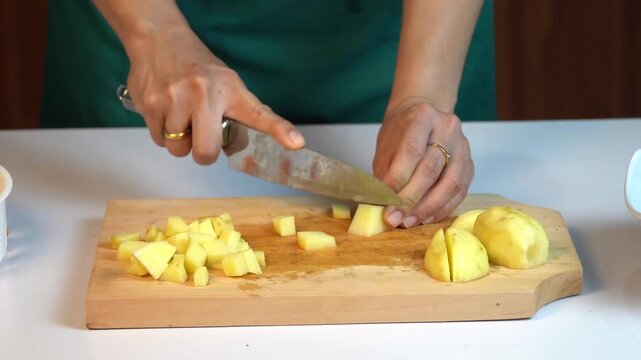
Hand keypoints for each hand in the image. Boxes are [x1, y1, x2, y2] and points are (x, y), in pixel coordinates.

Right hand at [126, 26, 303, 164]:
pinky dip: (162, 132)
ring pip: (178, 149)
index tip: (297, 142)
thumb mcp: (228, 84)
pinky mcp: (149, 104)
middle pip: (205, 152)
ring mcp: (174, 99)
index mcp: (230, 90)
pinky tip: (166, 111)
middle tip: (201, 134)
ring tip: (181, 116)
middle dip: (203, 152)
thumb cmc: (197, 68)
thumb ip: (241, 115)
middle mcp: (204, 94)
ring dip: (179, 141)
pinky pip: (159, 140)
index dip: (279, 130)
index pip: (258, 114)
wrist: (159, 39)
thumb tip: (245, 146)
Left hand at [373, 99, 473, 227]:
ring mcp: (463, 146)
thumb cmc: (400, 132)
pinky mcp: (470, 164)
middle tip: (395, 219)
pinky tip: (426, 218)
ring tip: (409, 222)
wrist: (423, 115)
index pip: (411, 151)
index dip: (398, 181)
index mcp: (422, 116)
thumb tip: (383, 206)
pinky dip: (442, 208)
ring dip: (428, 208)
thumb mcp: (386, 146)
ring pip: (450, 183)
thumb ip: (386, 172)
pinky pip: (460, 191)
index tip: (386, 204)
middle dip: (411, 199)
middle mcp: (447, 128)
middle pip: (431, 169)